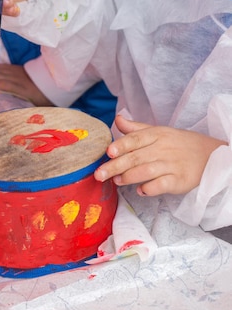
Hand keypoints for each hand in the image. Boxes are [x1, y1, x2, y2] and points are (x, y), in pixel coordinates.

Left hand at [94, 115, 226, 195]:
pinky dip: (149, 188)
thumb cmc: (177, 144)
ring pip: (146, 171)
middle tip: (99, 174)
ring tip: (116, 181)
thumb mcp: (158, 132)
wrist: (211, 154)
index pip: (136, 139)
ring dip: (128, 177)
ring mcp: (172, 165)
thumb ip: (135, 129)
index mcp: (156, 135)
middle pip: (135, 157)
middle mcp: (163, 149)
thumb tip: (116, 118)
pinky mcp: (180, 180)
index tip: (108, 152)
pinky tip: (140, 190)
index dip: (121, 145)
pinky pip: (162, 185)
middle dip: (115, 166)